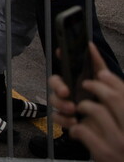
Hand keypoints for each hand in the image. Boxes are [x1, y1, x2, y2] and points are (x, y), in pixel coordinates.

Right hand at [51, 43, 123, 161]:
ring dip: (60, 105)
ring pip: (53, 101)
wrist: (113, 121)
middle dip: (58, 87)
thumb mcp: (104, 80)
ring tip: (73, 110)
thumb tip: (90, 44)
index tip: (60, 55)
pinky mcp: (66, 119)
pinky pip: (57, 118)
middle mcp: (68, 90)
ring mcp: (66, 104)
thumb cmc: (107, 99)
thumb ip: (97, 63)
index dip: (60, 59)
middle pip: (53, 83)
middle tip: (66, 93)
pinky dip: (63, 120)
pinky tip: (73, 122)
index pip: (62, 67)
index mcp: (74, 79)